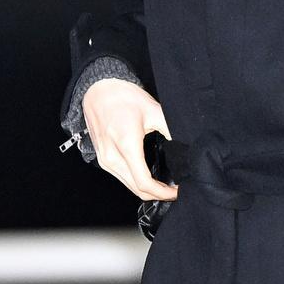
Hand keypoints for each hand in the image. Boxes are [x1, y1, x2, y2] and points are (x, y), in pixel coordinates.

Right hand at [82, 79, 177, 201]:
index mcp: (126, 145)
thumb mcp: (153, 110)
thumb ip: (169, 130)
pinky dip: (136, 181)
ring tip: (164, 185)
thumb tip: (185, 147)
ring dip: (146, 190)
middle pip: (136, 189)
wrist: (99, 89)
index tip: (177, 191)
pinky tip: (149, 176)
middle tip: (174, 190)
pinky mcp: (102, 159)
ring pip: (128, 186)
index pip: (144, 182)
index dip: (163, 192)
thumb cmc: (124, 97)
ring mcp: (105, 160)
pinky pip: (121, 178)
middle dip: (157, 194)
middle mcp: (112, 157)